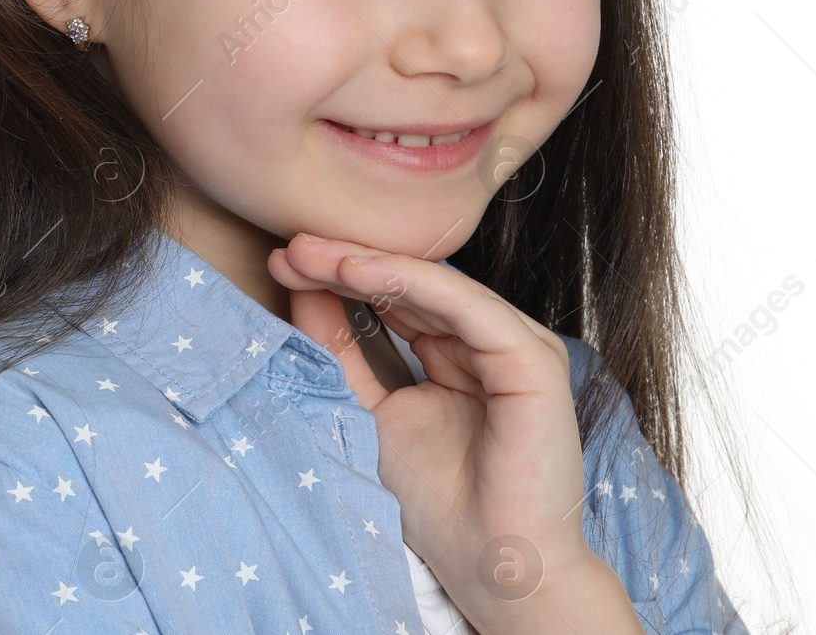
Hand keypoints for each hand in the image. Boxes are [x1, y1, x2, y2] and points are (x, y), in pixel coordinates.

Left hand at [267, 234, 642, 634]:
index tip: (283, 263)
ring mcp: (518, 346)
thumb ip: (341, 353)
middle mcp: (492, 342)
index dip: (341, 278)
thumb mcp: (370, 413)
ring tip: (312, 253)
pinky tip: (358, 271)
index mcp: (461, 354)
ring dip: (368, 264)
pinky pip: (466, 307)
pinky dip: (409, 282)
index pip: (398, 300)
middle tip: (291, 246)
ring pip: (437, 286)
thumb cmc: (442, 506)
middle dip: (347, 262)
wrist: (496, 569)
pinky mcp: (533, 359)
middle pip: (414, 285)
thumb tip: (301, 288)